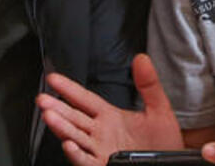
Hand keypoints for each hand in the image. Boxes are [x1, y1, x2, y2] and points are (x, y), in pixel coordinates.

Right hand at [38, 54, 185, 165]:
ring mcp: (100, 150)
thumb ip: (149, 85)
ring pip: (75, 137)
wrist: (172, 165)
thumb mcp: (159, 111)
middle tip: (42, 99)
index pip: (84, 99)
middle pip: (74, 118)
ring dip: (61, 128)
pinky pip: (86, 160)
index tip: (53, 78)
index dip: (69, 89)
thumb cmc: (163, 143)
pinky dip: (77, 154)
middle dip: (57, 108)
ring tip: (49, 116)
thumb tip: (142, 59)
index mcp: (110, 117)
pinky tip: (69, 145)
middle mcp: (101, 133)